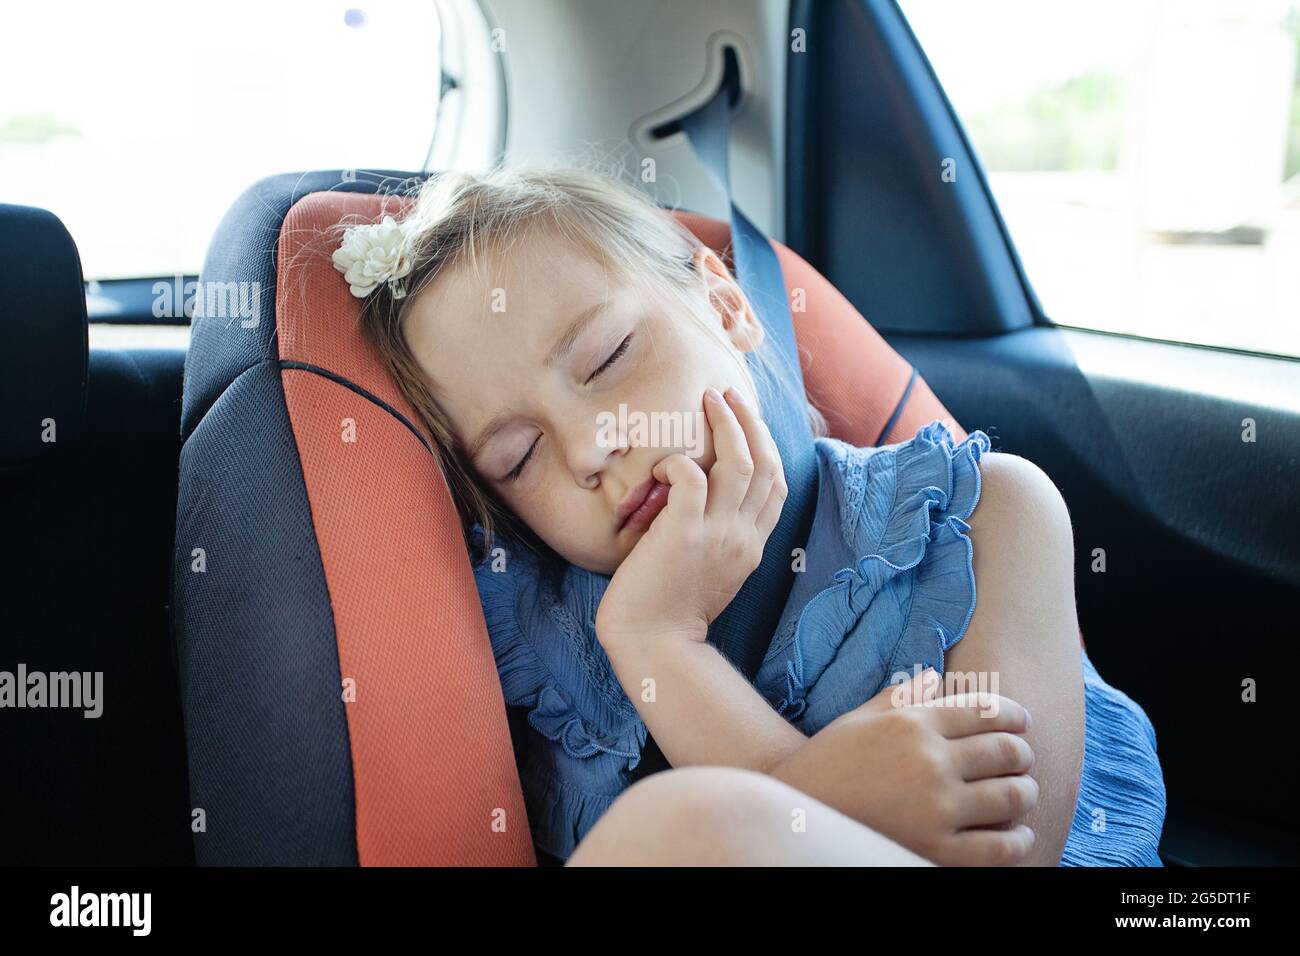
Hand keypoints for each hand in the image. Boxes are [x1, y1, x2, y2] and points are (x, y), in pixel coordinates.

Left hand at [595, 386, 786, 651]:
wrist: (654, 643)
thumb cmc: (670, 610)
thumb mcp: (712, 572)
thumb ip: (719, 538)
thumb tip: (702, 502)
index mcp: (752, 545)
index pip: (776, 485)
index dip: (766, 445)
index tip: (748, 420)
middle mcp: (743, 536)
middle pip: (765, 464)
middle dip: (751, 422)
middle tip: (730, 394)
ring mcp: (717, 534)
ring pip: (738, 463)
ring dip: (726, 424)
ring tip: (709, 399)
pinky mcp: (684, 534)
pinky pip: (692, 479)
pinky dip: (680, 461)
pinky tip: (664, 463)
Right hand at [769, 670, 1038, 865]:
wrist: (797, 815)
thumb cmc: (827, 764)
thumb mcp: (858, 720)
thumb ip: (901, 697)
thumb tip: (935, 676)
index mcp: (912, 724)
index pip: (985, 711)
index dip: (1014, 716)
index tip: (1023, 723)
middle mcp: (929, 762)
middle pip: (1006, 751)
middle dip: (1023, 754)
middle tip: (1023, 759)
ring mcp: (936, 809)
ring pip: (1011, 796)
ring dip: (1025, 792)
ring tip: (1022, 793)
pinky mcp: (938, 851)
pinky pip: (1000, 846)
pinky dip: (1018, 839)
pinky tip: (1017, 834)